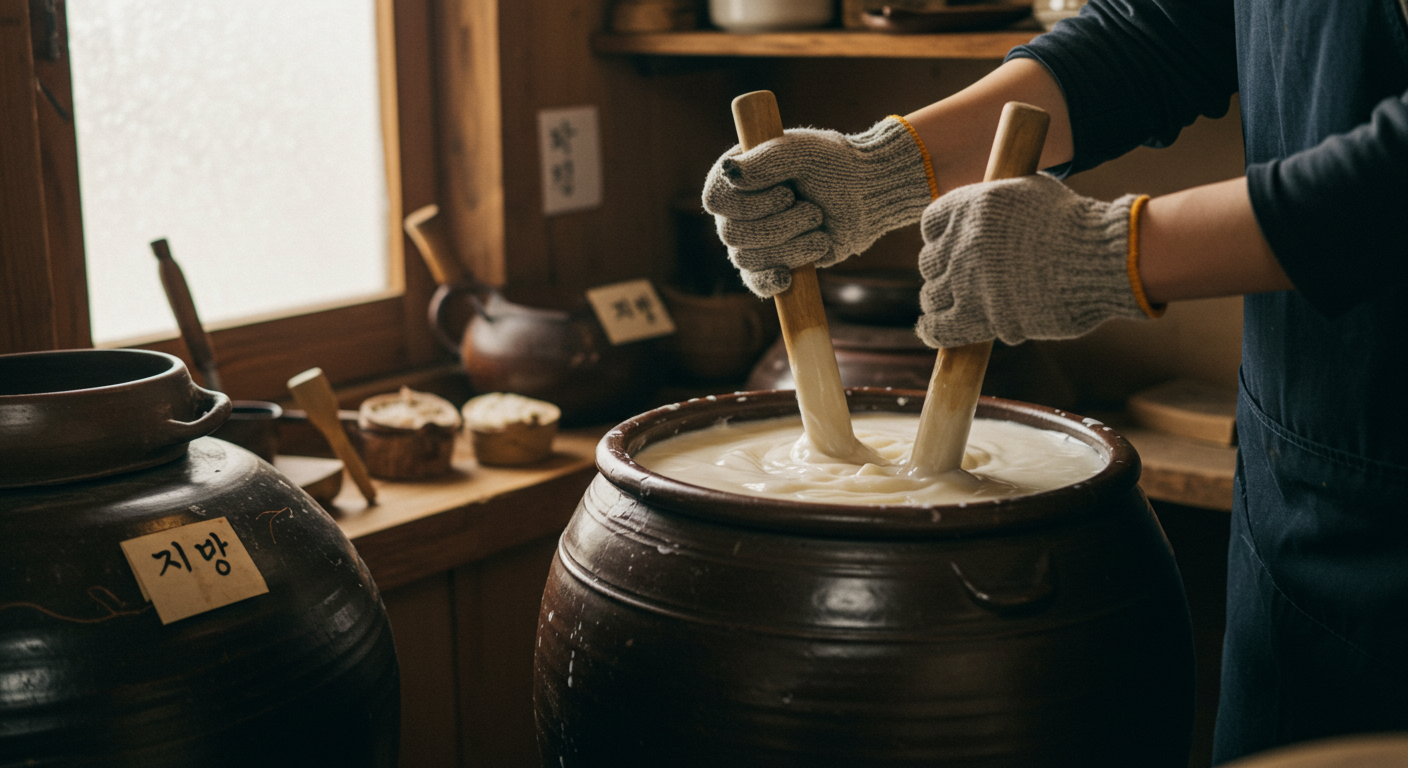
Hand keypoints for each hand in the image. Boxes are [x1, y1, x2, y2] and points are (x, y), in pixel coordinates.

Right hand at [702, 117, 933, 296]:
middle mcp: (738, 209)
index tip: (787, 194)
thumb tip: (728, 172)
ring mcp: (754, 238)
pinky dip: (769, 281)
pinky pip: (756, 282)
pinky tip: (787, 277)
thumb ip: (764, 161)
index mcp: (738, 177)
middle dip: (779, 226)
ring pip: (747, 258)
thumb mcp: (801, 152)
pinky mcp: (773, 262)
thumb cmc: (833, 165)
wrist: (866, 194)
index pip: (716, 201)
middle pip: (731, 233)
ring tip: (820, 231)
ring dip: (790, 247)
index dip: (748, 205)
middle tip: (814, 211)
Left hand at [915, 174, 1155, 347]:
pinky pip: (937, 328)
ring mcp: (966, 280)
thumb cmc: (1076, 225)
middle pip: (929, 263)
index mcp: (971, 205)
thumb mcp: (1035, 190)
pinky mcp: (978, 316)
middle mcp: (961, 241)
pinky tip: (936, 329)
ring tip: (958, 306)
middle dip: (945, 271)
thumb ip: (1005, 198)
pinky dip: (933, 330)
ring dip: (943, 302)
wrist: (1100, 259)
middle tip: (963, 280)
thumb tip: (995, 201)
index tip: (952, 248)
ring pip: (932, 296)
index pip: (930, 223)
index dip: (940, 238)